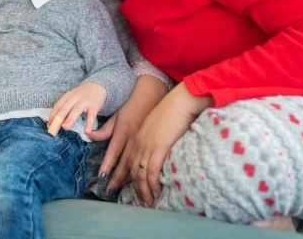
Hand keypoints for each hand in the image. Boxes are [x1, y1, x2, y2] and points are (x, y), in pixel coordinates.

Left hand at [49, 82, 106, 133]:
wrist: (97, 86)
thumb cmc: (81, 95)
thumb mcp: (71, 98)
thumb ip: (65, 107)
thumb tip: (56, 122)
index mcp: (67, 97)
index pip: (58, 106)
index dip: (52, 115)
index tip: (49, 125)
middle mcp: (74, 98)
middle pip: (65, 108)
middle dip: (59, 117)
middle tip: (54, 127)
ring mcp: (84, 102)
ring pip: (76, 110)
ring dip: (70, 119)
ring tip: (66, 128)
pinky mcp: (94, 106)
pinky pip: (91, 115)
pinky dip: (89, 123)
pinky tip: (87, 131)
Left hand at [87, 75, 167, 192]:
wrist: (154, 91)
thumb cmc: (134, 101)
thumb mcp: (117, 114)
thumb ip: (105, 128)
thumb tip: (89, 135)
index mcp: (122, 131)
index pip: (113, 152)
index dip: (107, 165)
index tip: (102, 177)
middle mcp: (132, 138)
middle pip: (124, 162)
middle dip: (117, 178)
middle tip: (111, 190)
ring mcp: (145, 141)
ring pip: (136, 163)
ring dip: (131, 178)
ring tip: (126, 189)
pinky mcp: (156, 142)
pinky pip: (148, 160)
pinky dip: (144, 171)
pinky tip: (143, 179)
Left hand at [130, 82, 212, 206]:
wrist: (181, 101)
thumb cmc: (172, 111)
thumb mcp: (155, 125)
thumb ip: (152, 138)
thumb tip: (156, 152)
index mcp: (135, 136)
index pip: (125, 160)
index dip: (123, 175)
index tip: (122, 186)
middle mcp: (137, 142)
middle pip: (130, 170)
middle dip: (133, 188)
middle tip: (140, 202)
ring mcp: (146, 145)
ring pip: (140, 174)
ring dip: (144, 191)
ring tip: (148, 202)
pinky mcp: (157, 148)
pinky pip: (151, 171)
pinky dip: (153, 184)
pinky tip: (156, 192)